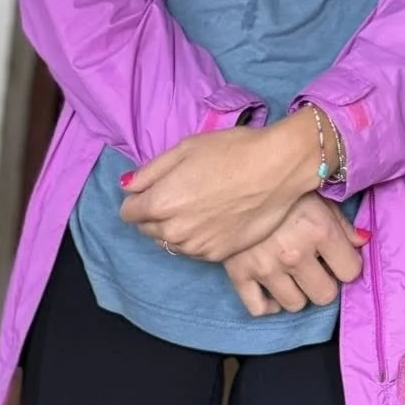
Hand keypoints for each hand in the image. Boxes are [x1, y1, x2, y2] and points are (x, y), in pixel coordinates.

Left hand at [120, 116, 329, 261]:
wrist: (276, 168)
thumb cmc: (232, 151)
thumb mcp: (186, 148)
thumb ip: (150, 172)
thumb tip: (127, 186)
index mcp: (160, 203)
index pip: (128, 212)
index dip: (139, 199)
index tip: (154, 189)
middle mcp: (172, 231)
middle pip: (147, 229)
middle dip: (156, 214)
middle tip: (181, 194)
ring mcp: (193, 247)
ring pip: (169, 242)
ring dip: (176, 228)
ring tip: (200, 205)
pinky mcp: (214, 256)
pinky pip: (193, 251)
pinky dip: (197, 238)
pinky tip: (214, 218)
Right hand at [222, 193, 365, 315]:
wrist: (229, 183)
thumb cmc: (279, 186)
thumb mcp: (316, 194)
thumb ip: (341, 222)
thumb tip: (361, 242)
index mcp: (319, 230)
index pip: (350, 271)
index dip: (347, 265)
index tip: (339, 259)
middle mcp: (294, 254)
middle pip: (324, 295)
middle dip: (324, 283)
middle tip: (317, 270)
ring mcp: (266, 269)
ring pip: (295, 304)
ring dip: (298, 293)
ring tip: (294, 277)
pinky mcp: (240, 276)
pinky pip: (260, 308)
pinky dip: (269, 304)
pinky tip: (273, 291)